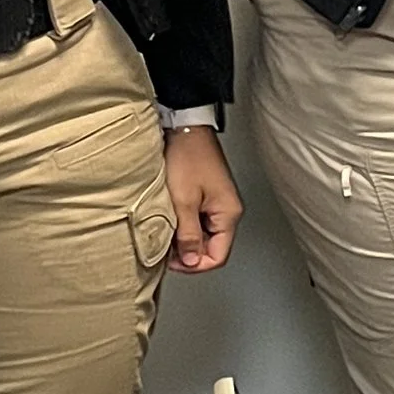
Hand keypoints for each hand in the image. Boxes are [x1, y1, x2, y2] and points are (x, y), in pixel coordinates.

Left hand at [164, 129, 242, 272]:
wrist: (185, 129)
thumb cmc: (187, 158)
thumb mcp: (183, 201)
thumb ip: (188, 235)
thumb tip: (190, 261)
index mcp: (228, 214)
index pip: (217, 256)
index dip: (195, 264)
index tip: (173, 262)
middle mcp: (228, 211)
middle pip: (211, 247)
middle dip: (188, 251)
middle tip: (165, 247)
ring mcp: (219, 204)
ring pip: (203, 235)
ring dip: (184, 237)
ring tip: (166, 230)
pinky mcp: (208, 197)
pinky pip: (198, 221)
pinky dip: (184, 224)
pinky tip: (171, 218)